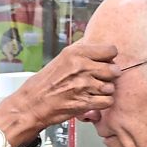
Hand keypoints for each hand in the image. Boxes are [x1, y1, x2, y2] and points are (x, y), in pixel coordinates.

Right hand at [0, 42, 118, 146]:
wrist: (33, 103)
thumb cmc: (45, 82)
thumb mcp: (61, 58)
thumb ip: (81, 51)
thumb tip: (96, 43)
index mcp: (76, 53)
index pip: (110, 50)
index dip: (110, 58)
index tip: (106, 62)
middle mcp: (81, 67)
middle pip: (114, 70)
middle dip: (110, 76)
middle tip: (102, 79)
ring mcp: (83, 85)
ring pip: (111, 87)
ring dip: (106, 91)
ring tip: (95, 91)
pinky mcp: (84, 102)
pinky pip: (108, 101)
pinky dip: (103, 103)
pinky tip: (94, 100)